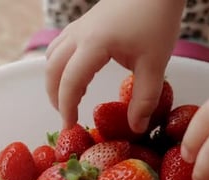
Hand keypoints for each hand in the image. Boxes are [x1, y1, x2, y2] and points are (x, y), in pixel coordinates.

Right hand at [45, 0, 183, 132]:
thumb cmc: (157, 21)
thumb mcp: (155, 64)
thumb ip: (145, 99)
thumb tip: (136, 128)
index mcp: (94, 45)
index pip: (70, 82)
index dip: (66, 108)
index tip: (70, 128)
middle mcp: (79, 35)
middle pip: (52, 70)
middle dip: (55, 97)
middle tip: (68, 117)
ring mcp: (78, 27)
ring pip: (52, 57)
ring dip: (55, 80)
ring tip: (70, 99)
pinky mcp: (83, 23)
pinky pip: (60, 47)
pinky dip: (61, 66)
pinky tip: (79, 76)